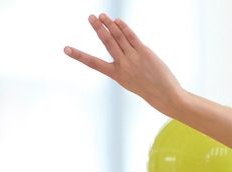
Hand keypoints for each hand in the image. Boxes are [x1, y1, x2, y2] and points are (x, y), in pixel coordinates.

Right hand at [64, 14, 184, 114]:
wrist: (164, 95)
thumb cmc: (149, 89)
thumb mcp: (131, 80)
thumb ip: (124, 64)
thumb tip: (122, 45)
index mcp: (116, 75)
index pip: (93, 63)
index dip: (78, 55)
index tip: (66, 49)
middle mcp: (123, 65)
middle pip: (107, 42)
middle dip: (98, 28)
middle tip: (90, 17)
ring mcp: (133, 57)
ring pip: (118, 37)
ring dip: (109, 24)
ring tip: (102, 16)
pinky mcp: (144, 52)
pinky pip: (131, 36)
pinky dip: (124, 27)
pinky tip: (117, 21)